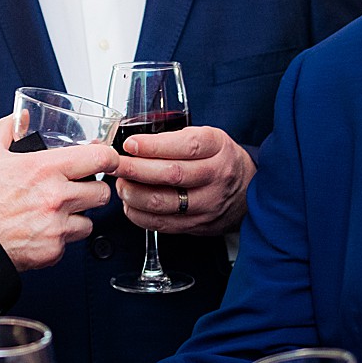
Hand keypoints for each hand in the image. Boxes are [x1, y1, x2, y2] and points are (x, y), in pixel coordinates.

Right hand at [0, 117, 116, 271]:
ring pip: (89, 221)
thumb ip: (7, 129)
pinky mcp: (52, 251)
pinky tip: (43, 230)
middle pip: (101, 193)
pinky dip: (61, 238)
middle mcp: (55, 197)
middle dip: (93, 189)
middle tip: (80, 188)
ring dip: (79, 216)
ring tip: (58, 213)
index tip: (107, 160)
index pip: (99, 159)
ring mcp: (56, 226)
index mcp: (43, 169)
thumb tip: (20, 118)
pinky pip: (70, 243)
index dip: (108, 158)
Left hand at [112, 126, 254, 235]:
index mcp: (218, 147)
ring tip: (120, 184)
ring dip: (134, 194)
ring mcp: (208, 203)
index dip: (155, 146)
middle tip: (114, 164)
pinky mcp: (198, 225)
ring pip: (165, 202)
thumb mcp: (207, 137)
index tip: (130, 144)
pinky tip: (130, 204)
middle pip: (172, 175)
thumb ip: (174, 137)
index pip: (187, 146)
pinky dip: (140, 215)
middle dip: (136, 169)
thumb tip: (130, 141)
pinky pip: (163, 223)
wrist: (247, 191)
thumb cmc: (218, 159)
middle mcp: (216, 176)